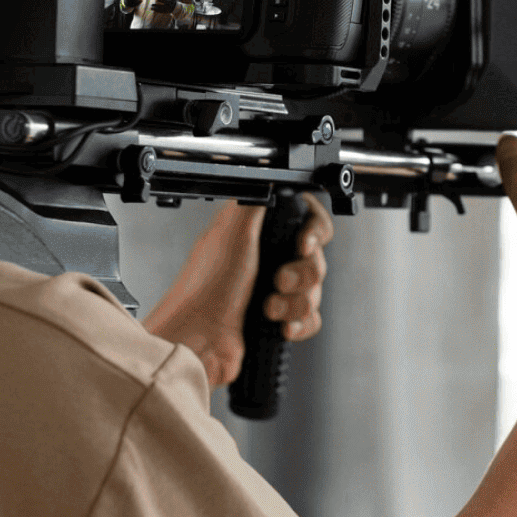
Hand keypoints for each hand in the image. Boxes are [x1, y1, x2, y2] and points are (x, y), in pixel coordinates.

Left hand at [142, 196, 333, 387]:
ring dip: (295, 303)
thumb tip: (275, 176)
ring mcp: (274, 290)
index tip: (303, 244)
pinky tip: (280, 325)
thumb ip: (259, 200)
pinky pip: (310, 319)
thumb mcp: (234, 230)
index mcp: (258, 232)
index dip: (314, 232)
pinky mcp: (278, 319)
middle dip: (302, 274)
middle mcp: (268, 258)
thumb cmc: (207, 289)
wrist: (200, 339)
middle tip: (276, 279)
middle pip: (316, 258)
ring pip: (315, 292)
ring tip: (268, 307)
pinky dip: (299, 324)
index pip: (308, 220)